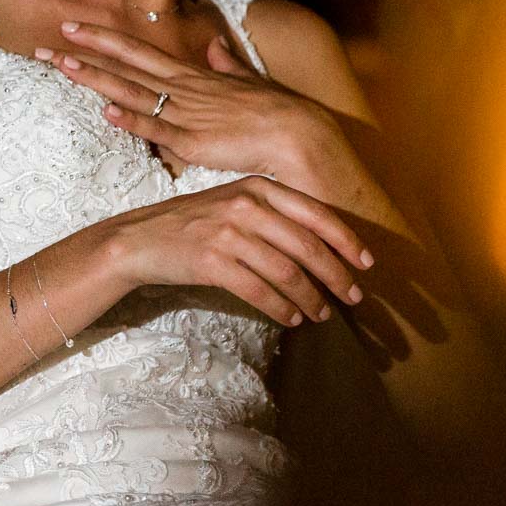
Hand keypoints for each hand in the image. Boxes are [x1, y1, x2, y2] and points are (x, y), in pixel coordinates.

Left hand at [42, 21, 355, 194]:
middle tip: (47, 43)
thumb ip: (228, 64)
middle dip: (85, 54)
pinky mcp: (194, 142)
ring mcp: (186, 115)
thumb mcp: (248, 80)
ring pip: (132, 92)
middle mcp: (183, 90)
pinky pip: (158, 129)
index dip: (103, 40)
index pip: (138, 52)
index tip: (72, 29)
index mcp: (192, 76)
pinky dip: (132, 120)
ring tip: (62, 65)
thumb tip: (214, 45)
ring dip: (96, 79)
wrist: (300, 134)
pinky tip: (106, 113)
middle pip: (125, 66)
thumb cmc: (277, 112)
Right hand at [98, 174, 371, 326]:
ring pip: (286, 271)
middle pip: (306, 245)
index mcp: (257, 186)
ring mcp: (228, 232)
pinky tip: (291, 319)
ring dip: (310, 297)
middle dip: (336, 275)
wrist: (138, 240)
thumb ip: (272, 215)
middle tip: (353, 297)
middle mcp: (246, 205)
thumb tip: (320, 247)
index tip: (367, 263)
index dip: (346, 240)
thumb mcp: (232, 204)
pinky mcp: (212, 261)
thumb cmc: (190, 225)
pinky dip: (281, 307)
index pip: (314, 213)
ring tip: (321, 314)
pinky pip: (259, 290)